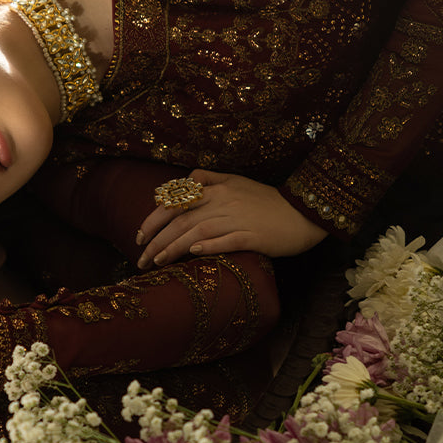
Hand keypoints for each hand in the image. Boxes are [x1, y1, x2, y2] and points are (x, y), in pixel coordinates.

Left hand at [136, 170, 326, 266]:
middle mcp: (224, 201)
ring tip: (157, 262)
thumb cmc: (267, 201)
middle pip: (182, 220)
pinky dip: (209, 246)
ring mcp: (239, 219)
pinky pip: (227, 241)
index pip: (176, 202)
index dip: (154, 219)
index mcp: (217, 188)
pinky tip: (193, 254)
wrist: (303, 212)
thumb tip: (182, 185)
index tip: (139, 236)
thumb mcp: (236, 182)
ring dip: (174, 248)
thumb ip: (208, 180)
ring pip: (198, 232)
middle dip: (156, 241)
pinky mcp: (253, 236)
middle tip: (140, 259)